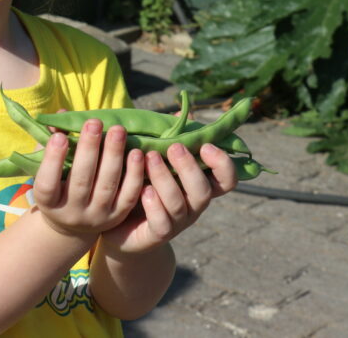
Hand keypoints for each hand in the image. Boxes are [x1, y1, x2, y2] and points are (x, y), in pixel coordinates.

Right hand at [32, 119, 144, 239]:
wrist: (73, 224)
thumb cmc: (58, 184)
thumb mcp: (48, 168)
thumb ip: (53, 143)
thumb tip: (62, 114)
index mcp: (48, 202)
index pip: (47, 183)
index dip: (53, 160)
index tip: (60, 136)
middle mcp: (71, 213)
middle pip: (80, 182)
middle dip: (88, 150)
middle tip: (94, 122)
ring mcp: (96, 217)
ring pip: (107, 186)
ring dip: (114, 156)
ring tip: (118, 130)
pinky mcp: (117, 217)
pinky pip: (128, 195)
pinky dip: (134, 174)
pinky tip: (137, 152)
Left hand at [99, 142, 236, 255]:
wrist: (120, 224)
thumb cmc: (143, 183)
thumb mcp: (156, 160)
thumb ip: (169, 139)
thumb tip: (180, 113)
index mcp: (198, 185)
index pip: (227, 180)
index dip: (223, 164)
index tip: (206, 146)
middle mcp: (192, 205)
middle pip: (203, 191)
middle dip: (189, 167)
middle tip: (174, 147)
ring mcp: (177, 222)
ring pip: (178, 204)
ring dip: (165, 178)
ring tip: (149, 157)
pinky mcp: (157, 234)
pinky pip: (162, 223)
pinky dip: (154, 205)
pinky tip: (143, 189)